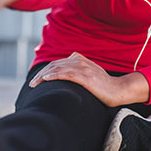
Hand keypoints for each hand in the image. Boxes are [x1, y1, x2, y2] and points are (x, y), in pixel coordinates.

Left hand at [29, 52, 149, 106]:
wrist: (118, 90)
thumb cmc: (104, 87)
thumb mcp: (89, 76)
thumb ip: (78, 74)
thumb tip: (65, 81)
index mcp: (80, 60)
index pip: (57, 63)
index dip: (45, 70)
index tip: (37, 80)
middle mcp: (80, 61)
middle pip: (55, 64)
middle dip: (41, 73)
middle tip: (32, 84)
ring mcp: (83, 68)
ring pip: (58, 68)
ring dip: (43, 76)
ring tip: (34, 83)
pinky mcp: (86, 76)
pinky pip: (66, 73)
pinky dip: (54, 75)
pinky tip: (46, 79)